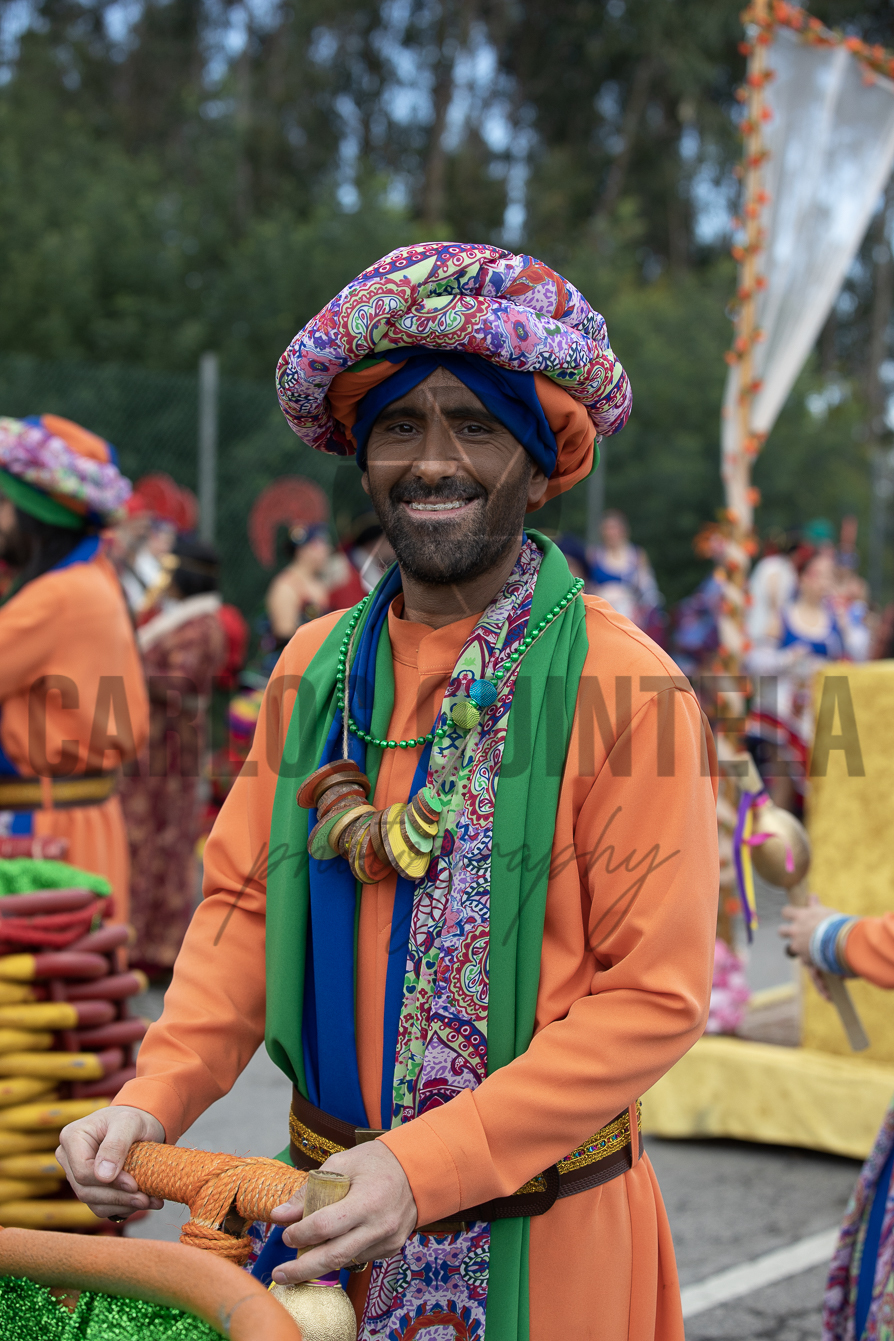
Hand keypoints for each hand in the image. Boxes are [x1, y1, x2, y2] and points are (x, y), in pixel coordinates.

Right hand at [56, 1105, 164, 1219]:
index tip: (133, 1184)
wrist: (138, 1125)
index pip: (82, 1171)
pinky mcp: (89, 1188)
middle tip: (146, 1198)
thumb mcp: (129, 1122)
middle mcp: (69, 1158)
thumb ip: (116, 1144)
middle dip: (118, 1197)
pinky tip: (141, 1201)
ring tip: (149, 1201)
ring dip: (123, 1205)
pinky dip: (122, 1207)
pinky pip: (101, 1207)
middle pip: (86, 1190)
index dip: (107, 1183)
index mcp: (72, 1137)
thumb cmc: (132, 1118)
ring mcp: (77, 1176)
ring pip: (94, 1203)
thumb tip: (103, 1176)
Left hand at [269, 1140, 417, 1283]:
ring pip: (345, 1260)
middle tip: (280, 1274)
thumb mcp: (341, 1163)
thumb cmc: (376, 1162)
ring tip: (300, 1259)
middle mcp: (379, 1227)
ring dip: (320, 1262)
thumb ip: (309, 1190)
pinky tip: (332, 1245)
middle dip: (302, 1270)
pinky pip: (359, 1257)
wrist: (418, 1170)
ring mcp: (387, 1242)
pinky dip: (341, 1254)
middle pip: (333, 1257)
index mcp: (367, 1201)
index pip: (325, 1227)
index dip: (300, 1234)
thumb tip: (279, 1215)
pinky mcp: (391, 1249)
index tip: (286, 1234)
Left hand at [779, 894, 834, 964]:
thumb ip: (816, 905)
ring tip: (813, 950)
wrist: (841, 941)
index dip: (788, 914)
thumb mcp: (825, 911)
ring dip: (800, 949)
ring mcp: (798, 945)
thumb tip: (812, 895)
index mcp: (800, 916)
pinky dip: (811, 963)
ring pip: (793, 948)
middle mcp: (796, 930)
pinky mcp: (805, 959)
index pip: (786, 912)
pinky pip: (805, 962)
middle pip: (781, 931)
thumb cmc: (836, 923)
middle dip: (786, 933)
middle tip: (796, 934)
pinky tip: (820, 962)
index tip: (793, 916)